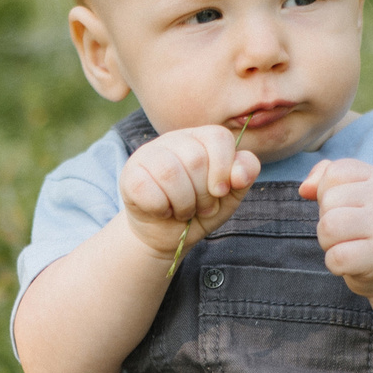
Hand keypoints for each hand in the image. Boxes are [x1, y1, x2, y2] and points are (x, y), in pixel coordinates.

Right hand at [117, 125, 261, 259]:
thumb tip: (240, 172)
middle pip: (196, 159)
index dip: (224, 168)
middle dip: (203, 194)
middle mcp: (173, 139)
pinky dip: (160, 208)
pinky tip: (162, 210)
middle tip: (199, 207)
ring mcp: (147, 154)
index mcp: (200, 138)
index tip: (220, 192)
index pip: (218, 137)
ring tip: (183, 211)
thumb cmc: (199, 210)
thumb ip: (244, 175)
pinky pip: (147, 189)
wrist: (166, 235)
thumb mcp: (230, 195)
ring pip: (170, 173)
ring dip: (183, 203)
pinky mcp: (129, 174)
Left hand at [300, 158, 372, 296]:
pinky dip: (335, 265)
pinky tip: (353, 264)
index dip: (327, 194)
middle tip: (350, 233)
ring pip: (327, 227)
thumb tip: (304, 189)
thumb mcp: (356, 194)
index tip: (348, 209)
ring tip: (349, 246)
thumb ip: (326, 179)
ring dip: (328, 243)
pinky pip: (336, 258)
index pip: (332, 173)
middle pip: (327, 202)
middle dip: (327, 221)